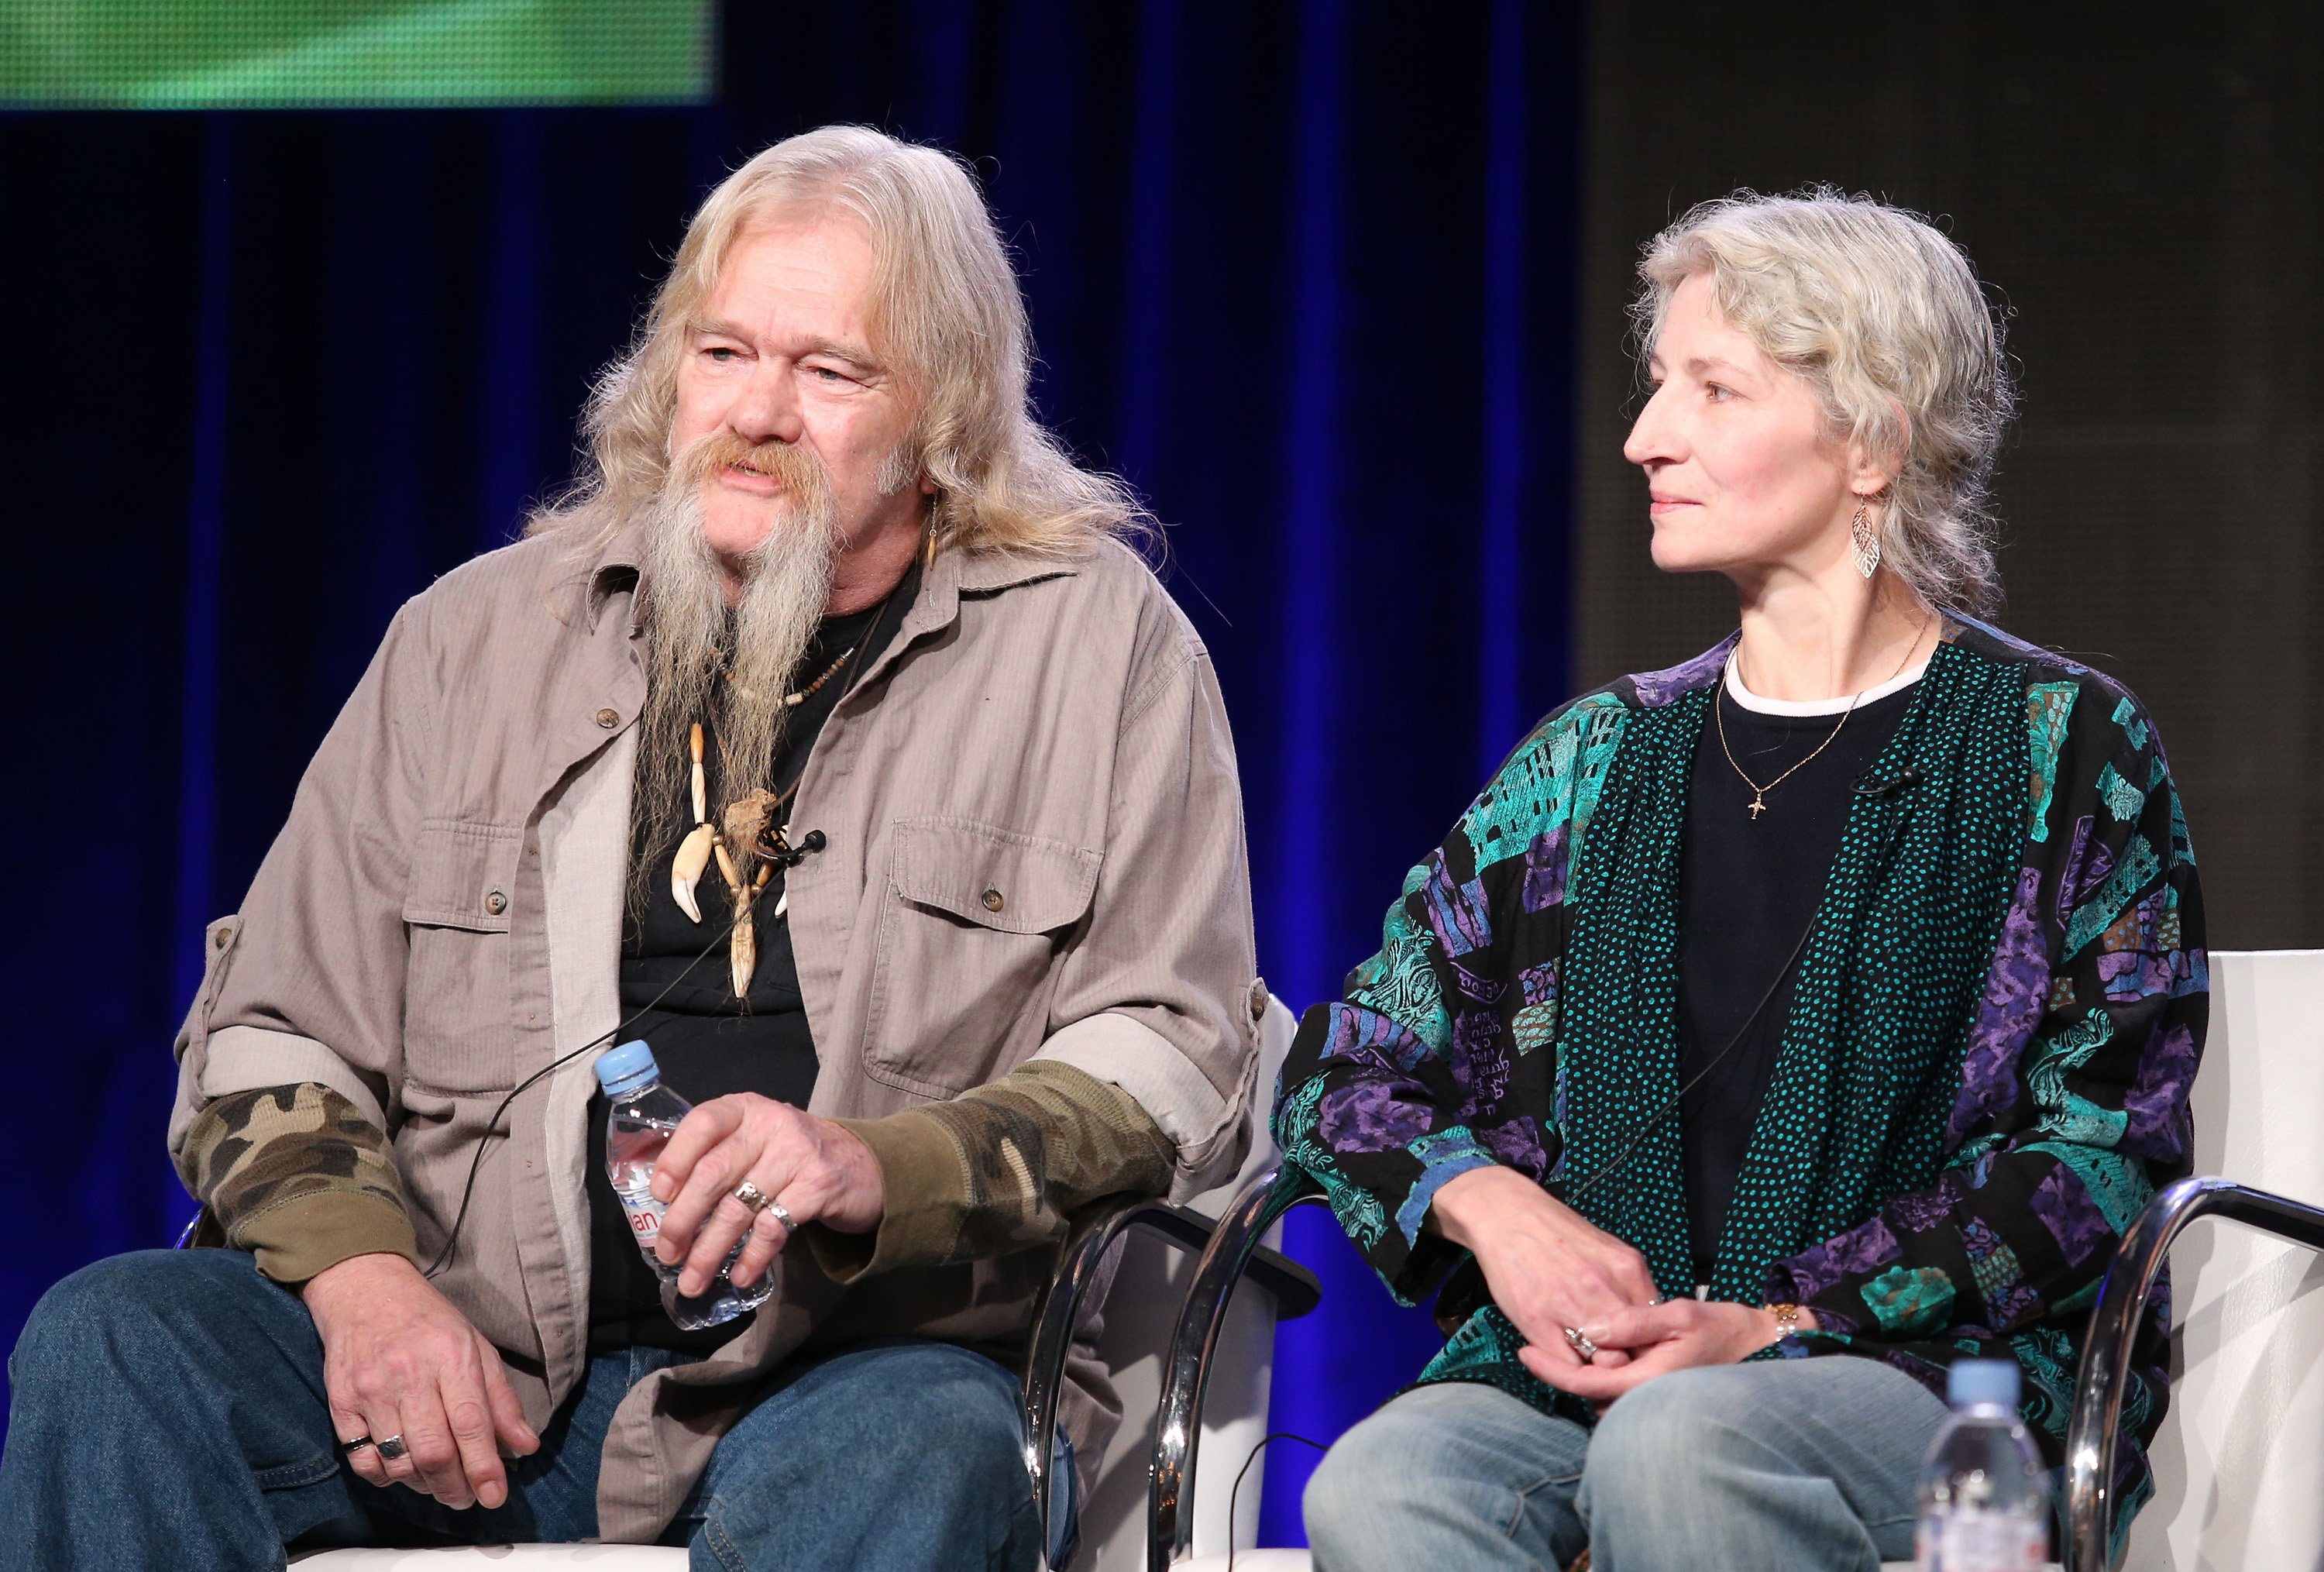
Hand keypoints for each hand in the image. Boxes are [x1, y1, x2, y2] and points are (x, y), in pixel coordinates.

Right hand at [302, 1252, 537, 1508]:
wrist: (364, 1290)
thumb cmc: (428, 1321)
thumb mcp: (476, 1347)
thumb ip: (500, 1400)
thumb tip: (525, 1446)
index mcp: (452, 1355)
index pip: (471, 1423)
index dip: (484, 1467)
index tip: (495, 1497)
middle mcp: (410, 1374)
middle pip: (433, 1452)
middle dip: (454, 1487)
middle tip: (466, 1498)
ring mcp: (371, 1390)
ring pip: (398, 1461)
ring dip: (422, 1485)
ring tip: (438, 1483)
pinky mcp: (341, 1403)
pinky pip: (362, 1460)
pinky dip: (385, 1476)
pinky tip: (401, 1470)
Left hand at [650, 1092, 883, 1295]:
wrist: (864, 1164)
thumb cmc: (793, 1156)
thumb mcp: (757, 1139)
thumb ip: (717, 1156)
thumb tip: (661, 1204)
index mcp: (746, 1109)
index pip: (703, 1123)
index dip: (675, 1158)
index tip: (659, 1195)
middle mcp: (771, 1124)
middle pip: (715, 1172)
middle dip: (684, 1219)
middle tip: (668, 1253)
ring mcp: (797, 1154)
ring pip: (740, 1207)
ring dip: (710, 1250)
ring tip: (693, 1280)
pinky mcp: (819, 1186)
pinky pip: (774, 1227)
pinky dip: (752, 1257)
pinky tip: (739, 1276)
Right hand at [1430, 1165, 1661, 1375]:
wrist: (1507, 1214)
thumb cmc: (1558, 1233)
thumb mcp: (1608, 1250)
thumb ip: (1632, 1286)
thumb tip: (1650, 1324)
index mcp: (1626, 1270)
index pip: (1655, 1329)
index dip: (1650, 1346)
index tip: (1639, 1350)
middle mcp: (1601, 1289)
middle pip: (1632, 1351)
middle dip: (1628, 1361)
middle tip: (1617, 1361)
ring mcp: (1568, 1306)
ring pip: (1601, 1363)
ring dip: (1598, 1367)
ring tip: (1590, 1358)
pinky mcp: (1536, 1321)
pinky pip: (1567, 1365)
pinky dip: (1569, 1366)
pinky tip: (1565, 1351)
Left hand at [1523, 1298, 1813, 1403]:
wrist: (1761, 1351)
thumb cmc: (1724, 1329)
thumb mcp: (1680, 1315)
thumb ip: (1635, 1321)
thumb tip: (1592, 1328)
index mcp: (1648, 1382)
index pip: (1585, 1385)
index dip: (1550, 1370)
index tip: (1523, 1352)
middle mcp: (1647, 1399)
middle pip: (1588, 1393)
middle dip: (1563, 1370)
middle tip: (1536, 1341)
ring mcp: (1653, 1401)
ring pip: (1602, 1394)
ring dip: (1582, 1371)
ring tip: (1559, 1340)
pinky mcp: (1658, 1395)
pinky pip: (1619, 1390)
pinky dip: (1602, 1372)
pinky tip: (1595, 1347)